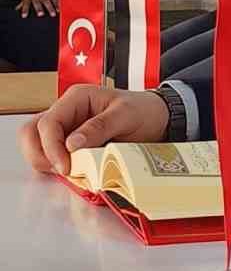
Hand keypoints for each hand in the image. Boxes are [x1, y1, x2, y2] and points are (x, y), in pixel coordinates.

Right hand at [18, 85, 168, 175]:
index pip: (48, 123)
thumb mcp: (126, 115)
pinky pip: (51, 156)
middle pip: (31, 133)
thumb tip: (71, 144)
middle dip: (40, 155)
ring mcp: (66, 129)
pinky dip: (55, 167)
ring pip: (35, 145)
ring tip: (68, 172)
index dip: (51, 148)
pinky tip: (72, 172)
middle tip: (62, 171)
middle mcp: (66, 112)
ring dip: (45, 162)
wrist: (158, 118)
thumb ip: (99, 127)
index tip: (65, 167)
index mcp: (76, 98)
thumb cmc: (143, 110)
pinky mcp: (70, 145)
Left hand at [19, 0, 58, 17]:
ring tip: (53, 13)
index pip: (26, 1)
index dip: (25, 9)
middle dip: (39, 7)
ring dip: (50, 6)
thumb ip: (23, 3)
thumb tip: (17, 9)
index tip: (24, 16)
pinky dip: (56, 2)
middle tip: (41, 15)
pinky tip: (58, 7)